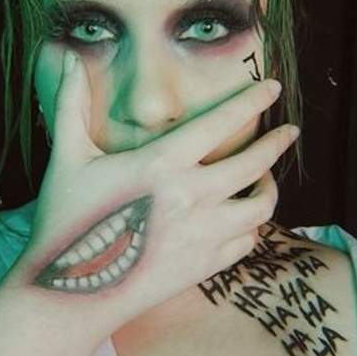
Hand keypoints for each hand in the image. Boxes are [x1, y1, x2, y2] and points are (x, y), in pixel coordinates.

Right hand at [9, 49, 299, 333]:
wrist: (70, 295)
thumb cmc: (66, 222)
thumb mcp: (68, 160)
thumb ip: (71, 106)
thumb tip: (70, 60)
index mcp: (160, 165)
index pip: (219, 123)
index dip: (252, 101)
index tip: (274, 87)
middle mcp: (190, 198)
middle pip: (253, 163)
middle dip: (277, 143)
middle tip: (290, 132)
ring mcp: (201, 236)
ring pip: (261, 207)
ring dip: (270, 187)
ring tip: (267, 178)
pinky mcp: (204, 267)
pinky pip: (248, 242)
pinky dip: (253, 225)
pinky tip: (245, 217)